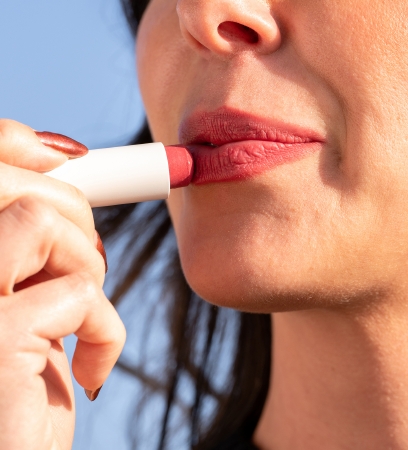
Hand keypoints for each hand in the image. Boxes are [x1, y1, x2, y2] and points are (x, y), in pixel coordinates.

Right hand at [0, 120, 125, 449]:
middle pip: (7, 178)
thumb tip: (64, 161)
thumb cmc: (21, 393)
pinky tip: (87, 369)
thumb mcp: (23, 301)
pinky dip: (104, 325)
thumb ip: (27, 243)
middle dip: (73, 208)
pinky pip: (80, 287)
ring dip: (87, 266)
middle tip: (91, 264)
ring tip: (82, 317)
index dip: (15, 145)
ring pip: (44, 220)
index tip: (69, 158)